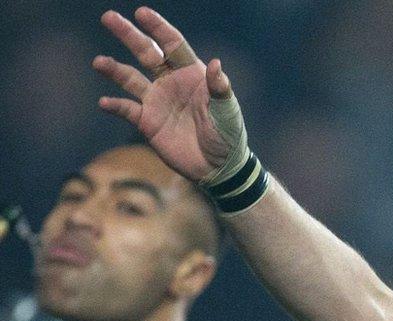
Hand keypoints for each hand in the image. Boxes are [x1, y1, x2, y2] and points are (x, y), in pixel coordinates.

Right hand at [93, 7, 243, 182]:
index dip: (159, 28)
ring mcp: (157, 101)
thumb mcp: (227, 110)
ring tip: (99, 62)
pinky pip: (127, 109)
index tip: (142, 13)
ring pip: (130, 78)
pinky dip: (115, 105)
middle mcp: (170, 82)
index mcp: (191, 74)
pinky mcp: (148, 122)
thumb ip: (220, 87)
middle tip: (108, 17)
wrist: (218, 166)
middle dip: (128, 35)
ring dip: (114, 69)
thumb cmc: (228, 135)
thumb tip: (215, 63)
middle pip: (146, 52)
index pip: (173, 45)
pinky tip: (105, 102)